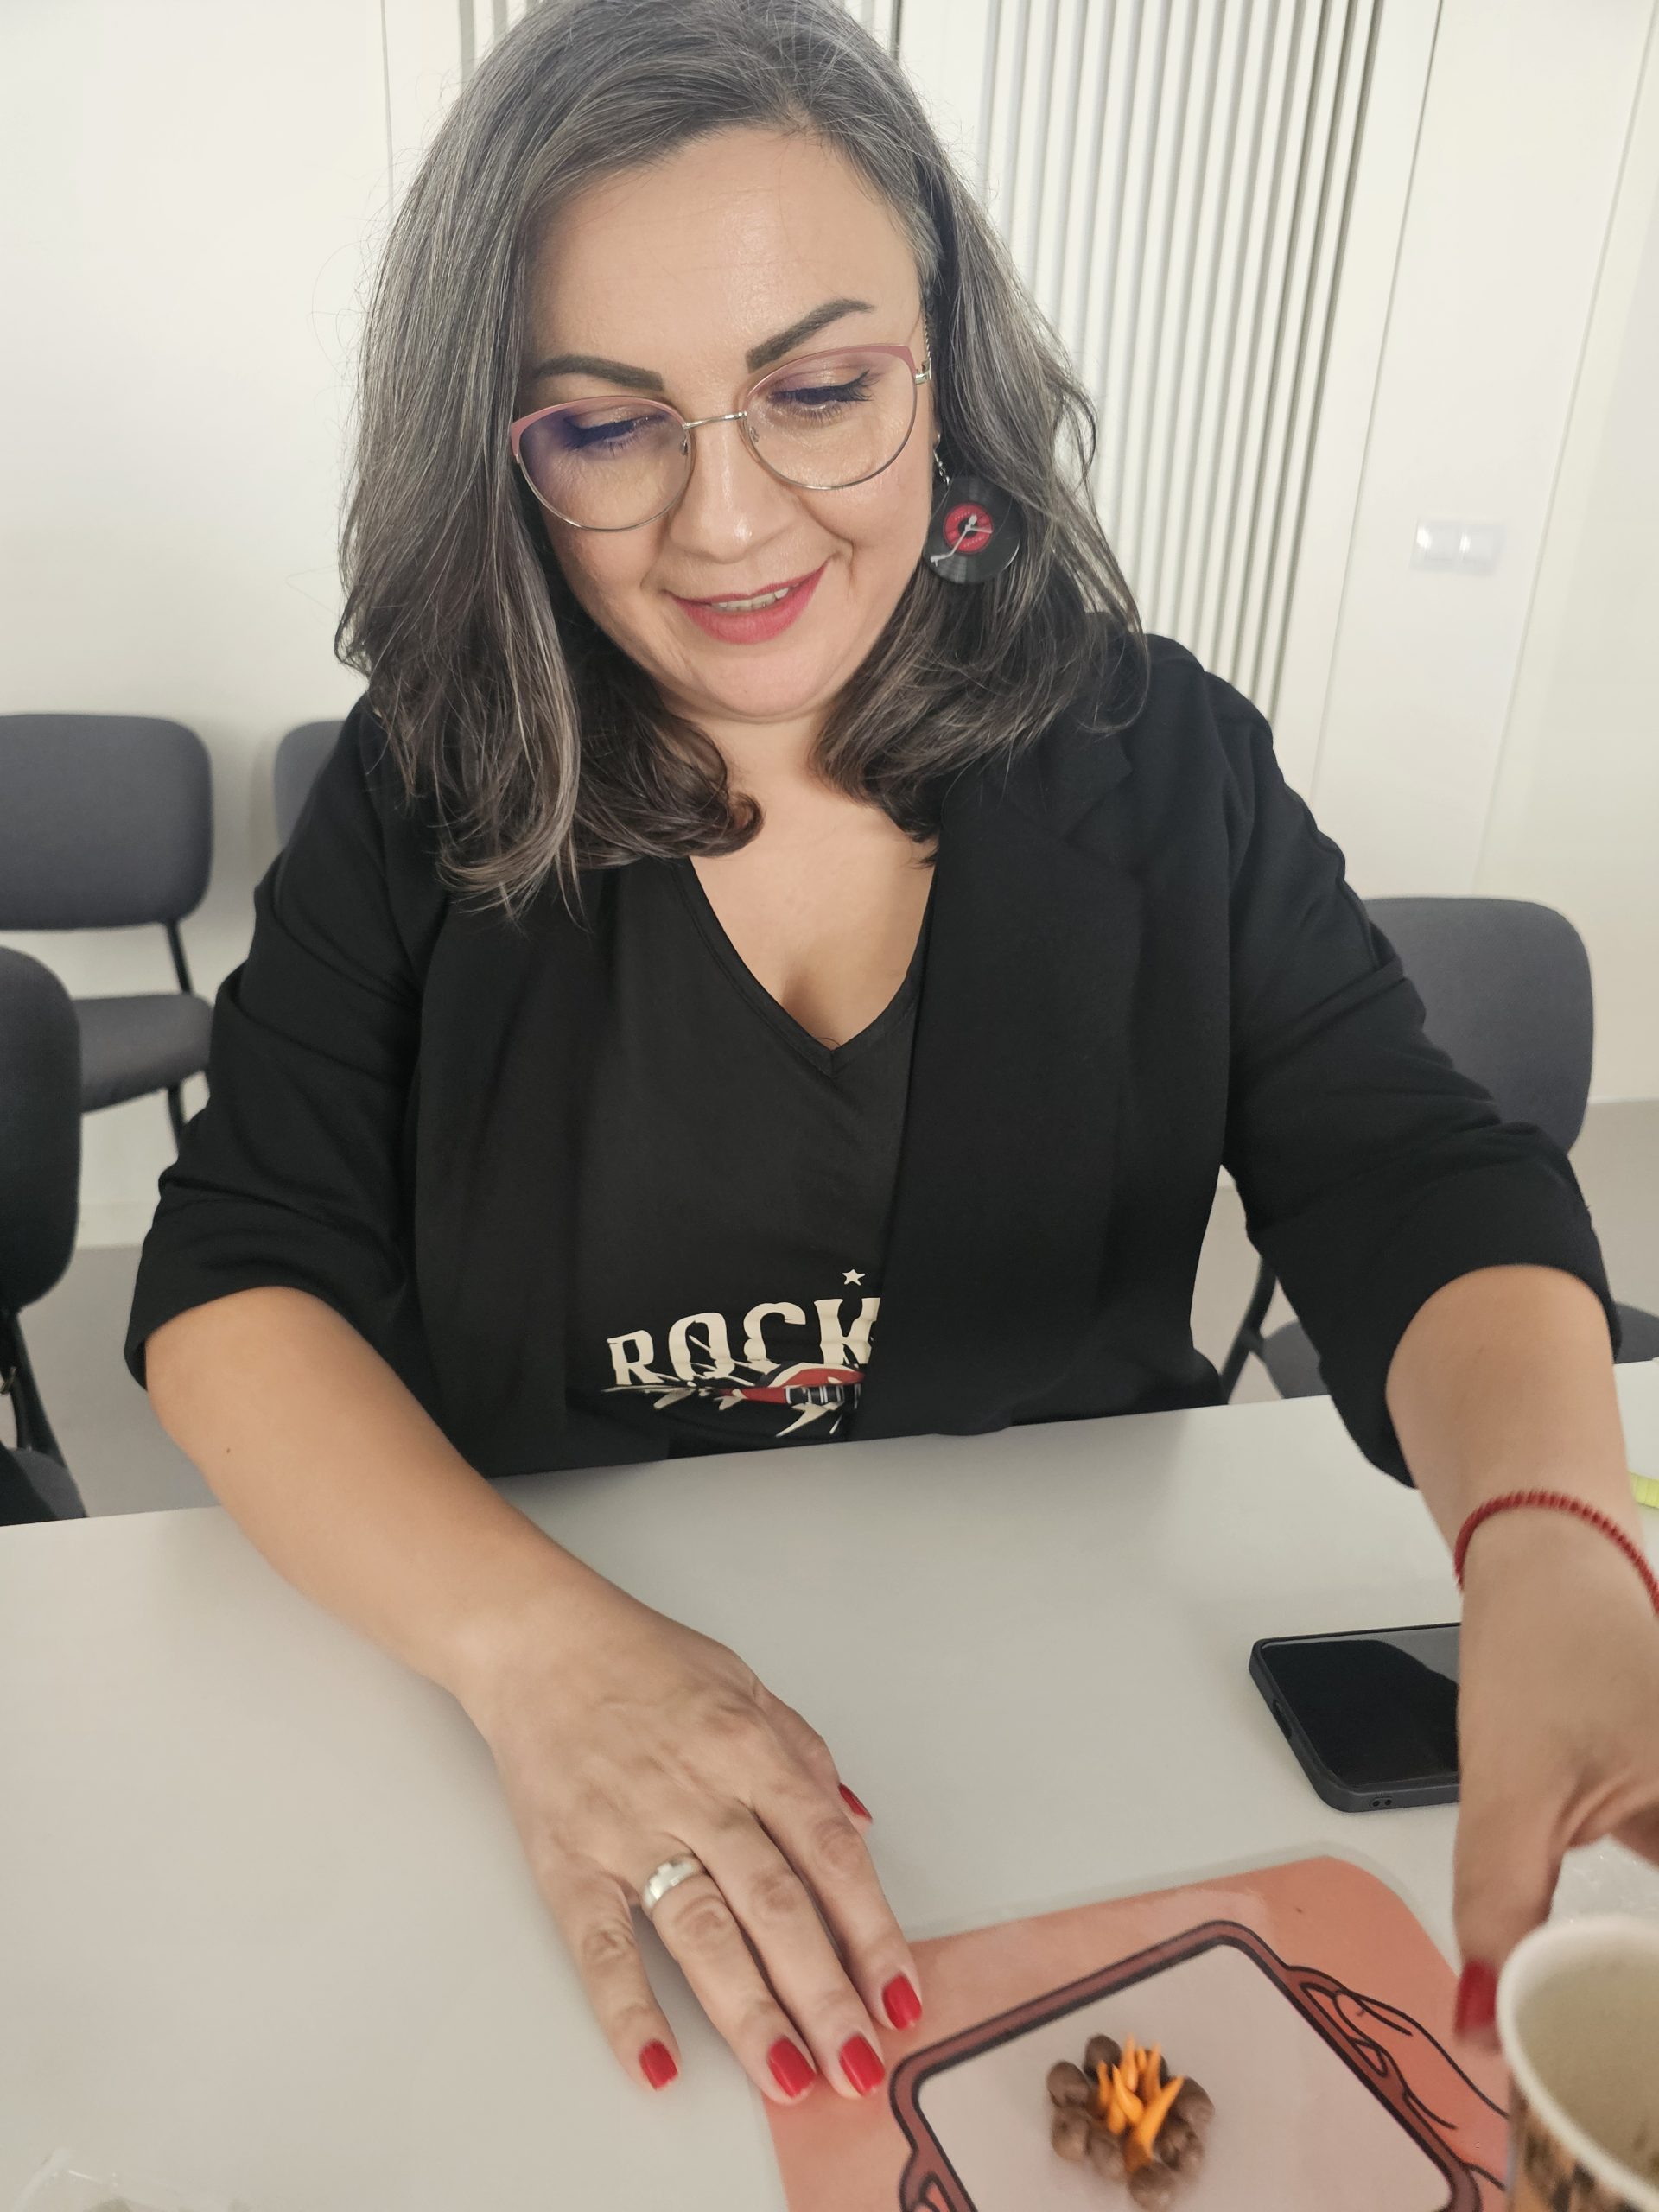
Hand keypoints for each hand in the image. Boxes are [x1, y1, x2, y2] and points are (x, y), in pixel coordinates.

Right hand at [454, 1572, 921, 2100]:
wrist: (536, 1640)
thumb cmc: (643, 1663)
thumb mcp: (745, 1684)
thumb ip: (805, 1758)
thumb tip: (858, 1827)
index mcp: (749, 1749)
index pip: (828, 1852)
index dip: (871, 1929)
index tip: (900, 1994)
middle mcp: (697, 1792)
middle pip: (776, 1904)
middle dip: (824, 1992)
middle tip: (858, 2064)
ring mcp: (630, 1830)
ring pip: (703, 1931)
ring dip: (749, 2012)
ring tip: (788, 2078)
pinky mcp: (569, 1862)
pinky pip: (602, 1946)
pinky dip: (627, 2009)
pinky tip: (658, 2064)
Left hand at [1451, 1511, 1658, 2043]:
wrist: (1549, 1559)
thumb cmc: (1544, 1646)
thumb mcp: (1513, 1786)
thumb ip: (1502, 1910)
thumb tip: (1480, 2030)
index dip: (1642, 2018)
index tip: (1622, 2087)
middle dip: (1638, 2001)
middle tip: (1609, 2084)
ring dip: (1639, 1970)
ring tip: (1614, 2049)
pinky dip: (1648, 1941)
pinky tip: (1622, 1983)